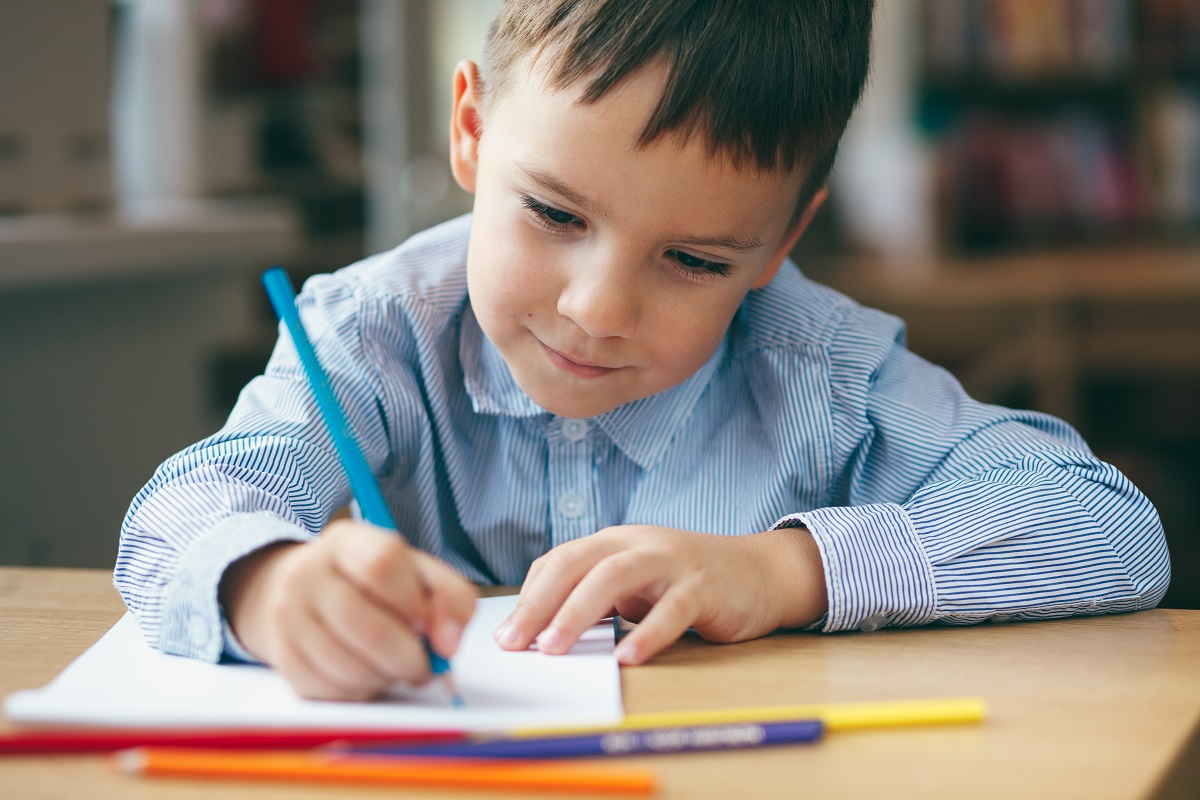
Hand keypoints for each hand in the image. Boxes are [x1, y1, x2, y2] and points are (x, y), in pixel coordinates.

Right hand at [219, 520, 476, 700]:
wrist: (298, 589)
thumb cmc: (372, 583)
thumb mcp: (416, 571)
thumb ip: (450, 598)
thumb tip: (449, 644)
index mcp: (349, 542)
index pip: (382, 565)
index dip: (413, 603)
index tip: (426, 624)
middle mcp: (310, 574)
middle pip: (368, 628)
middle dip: (409, 658)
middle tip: (424, 665)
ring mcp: (289, 616)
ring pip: (349, 667)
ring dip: (385, 677)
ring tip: (393, 666)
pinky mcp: (282, 656)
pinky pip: (330, 689)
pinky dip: (360, 691)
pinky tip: (366, 674)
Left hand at [493, 525, 826, 664]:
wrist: (761, 573)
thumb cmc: (688, 583)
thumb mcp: (636, 584)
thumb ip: (598, 599)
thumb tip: (542, 634)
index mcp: (615, 542)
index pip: (559, 561)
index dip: (529, 597)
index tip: (504, 636)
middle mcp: (638, 543)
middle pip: (577, 563)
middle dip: (540, 604)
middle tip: (515, 645)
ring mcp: (671, 561)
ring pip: (615, 577)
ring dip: (579, 613)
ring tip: (555, 649)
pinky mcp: (704, 586)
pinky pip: (672, 609)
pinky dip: (647, 634)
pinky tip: (627, 658)